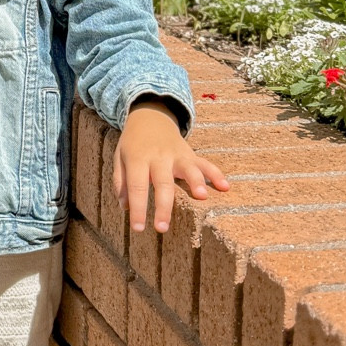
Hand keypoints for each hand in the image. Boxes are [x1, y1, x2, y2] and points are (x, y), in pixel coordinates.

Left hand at [114, 99, 229, 233]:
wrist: (150, 116)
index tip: (138, 229)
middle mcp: (159, 156)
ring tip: (202, 197)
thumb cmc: (133, 144)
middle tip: (163, 228)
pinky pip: (205, 163)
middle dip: (163, 207)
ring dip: (196, 182)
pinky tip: (225, 186)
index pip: (136, 187)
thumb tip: (124, 207)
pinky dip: (216, 174)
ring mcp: (177, 154)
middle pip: (163, 183)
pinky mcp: (190, 154)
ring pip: (188, 169)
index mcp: (138, 158)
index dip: (138, 208)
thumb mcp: (119, 158)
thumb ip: (120, 181)